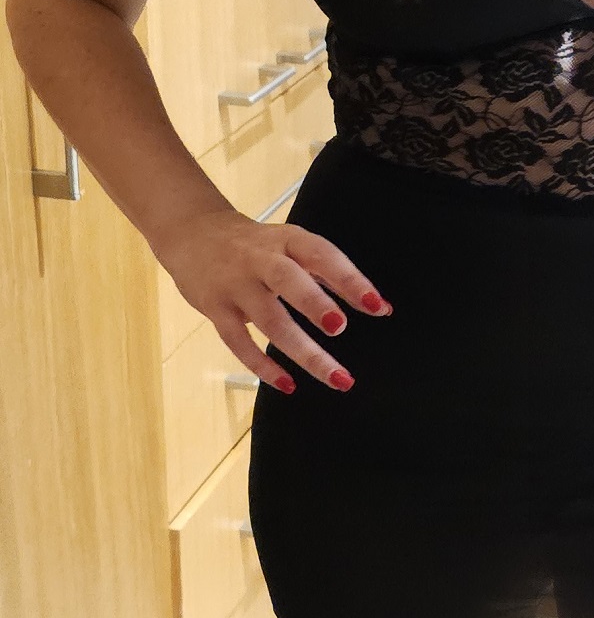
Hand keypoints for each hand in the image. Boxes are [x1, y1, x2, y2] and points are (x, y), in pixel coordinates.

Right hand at [154, 206, 391, 391]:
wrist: (192, 233)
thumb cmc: (253, 246)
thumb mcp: (290, 246)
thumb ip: (329, 275)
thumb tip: (378, 306)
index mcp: (286, 240)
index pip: (321, 255)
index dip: (349, 280)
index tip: (377, 306)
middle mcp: (260, 259)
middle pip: (286, 279)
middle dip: (314, 303)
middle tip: (339, 327)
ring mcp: (235, 285)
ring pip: (267, 319)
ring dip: (301, 349)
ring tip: (333, 375)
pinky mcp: (215, 308)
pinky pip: (237, 341)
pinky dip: (261, 365)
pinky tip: (288, 384)